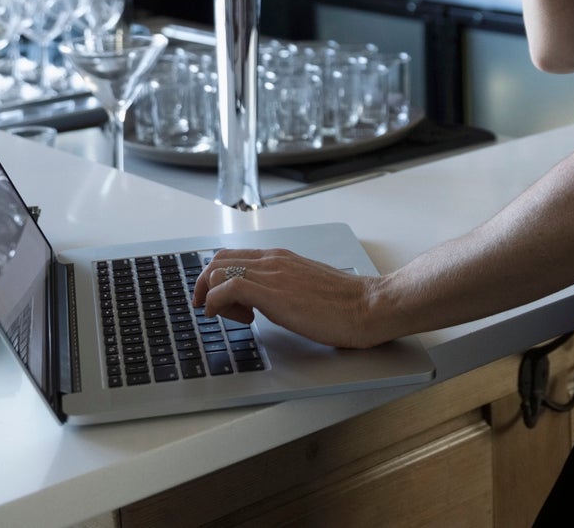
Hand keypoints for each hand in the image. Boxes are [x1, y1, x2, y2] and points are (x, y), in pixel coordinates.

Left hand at [190, 247, 394, 348]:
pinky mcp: (272, 293)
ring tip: (231, 317)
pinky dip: (218, 304)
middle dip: (205, 286)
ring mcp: (271, 274)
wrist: (368, 306)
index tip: (217, 300)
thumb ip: (286, 287)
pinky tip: (236, 319)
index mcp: (281, 258)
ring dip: (212, 297)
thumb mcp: (307, 288)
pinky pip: (226, 289)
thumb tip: (271, 301)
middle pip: (217, 260)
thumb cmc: (345, 304)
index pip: (232, 255)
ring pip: (217, 271)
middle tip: (212, 310)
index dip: (216, 278)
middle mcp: (272, 261)